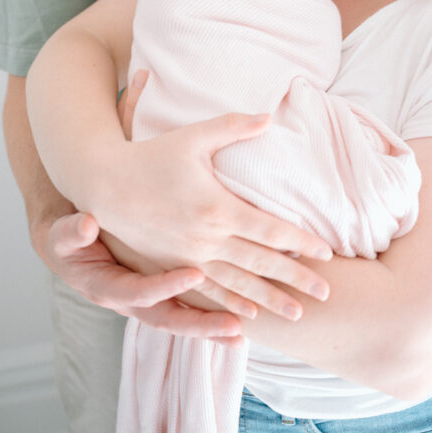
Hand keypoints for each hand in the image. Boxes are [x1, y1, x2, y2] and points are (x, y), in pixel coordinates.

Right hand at [32, 210, 244, 344]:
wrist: (71, 248)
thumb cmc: (68, 237)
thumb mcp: (63, 234)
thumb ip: (71, 232)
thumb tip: (86, 225)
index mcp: (106, 288)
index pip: (140, 291)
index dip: (167, 285)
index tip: (197, 274)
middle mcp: (129, 302)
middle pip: (166, 319)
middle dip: (200, 324)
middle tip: (232, 325)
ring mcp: (146, 302)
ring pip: (180, 321)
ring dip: (210, 329)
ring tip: (240, 335)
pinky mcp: (159, 297)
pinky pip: (186, 312)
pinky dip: (209, 322)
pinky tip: (237, 331)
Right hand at [101, 72, 331, 319]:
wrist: (104, 183)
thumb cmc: (151, 155)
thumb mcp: (194, 137)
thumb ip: (233, 127)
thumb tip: (269, 116)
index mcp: (217, 208)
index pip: (271, 230)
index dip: (301, 242)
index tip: (328, 253)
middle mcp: (206, 239)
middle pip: (262, 263)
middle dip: (297, 279)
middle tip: (327, 293)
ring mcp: (188, 258)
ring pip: (239, 284)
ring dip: (271, 299)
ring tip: (299, 314)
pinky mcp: (171, 266)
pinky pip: (208, 290)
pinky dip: (232, 303)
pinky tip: (250, 315)